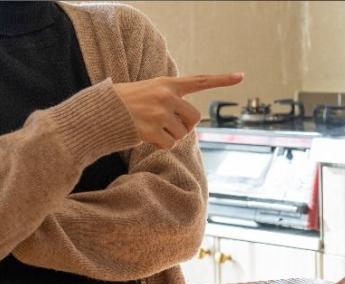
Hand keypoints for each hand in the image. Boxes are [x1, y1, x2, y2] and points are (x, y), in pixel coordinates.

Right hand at [114, 72, 243, 148]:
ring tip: (151, 128)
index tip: (241, 76)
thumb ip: (172, 100)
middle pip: (195, 118)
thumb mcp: (151, 91)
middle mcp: (167, 96)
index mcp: (169, 83)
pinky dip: (161, 145)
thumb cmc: (128, 102)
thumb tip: (190, 124)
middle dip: (186, 127)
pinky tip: (147, 136)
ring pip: (182, 134)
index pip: (200, 80)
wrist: (103, 111)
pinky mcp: (152, 129)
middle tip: (170, 126)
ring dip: (170, 137)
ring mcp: (160, 113)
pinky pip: (170, 145)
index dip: (222, 79)